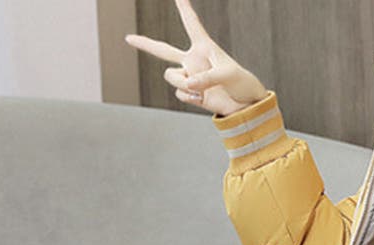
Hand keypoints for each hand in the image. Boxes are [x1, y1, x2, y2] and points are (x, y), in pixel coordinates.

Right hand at [125, 0, 268, 115]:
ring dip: (182, 83)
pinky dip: (190, 97)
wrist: (245, 106)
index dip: (183, 7)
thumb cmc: (242, 83)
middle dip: (145, 44)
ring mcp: (190, 77)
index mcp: (204, 47)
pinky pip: (180, 94)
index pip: (191, 23)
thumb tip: (188, 83)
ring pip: (170, 76)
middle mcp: (193, 60)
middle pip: (163, 50)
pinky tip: (203, 98)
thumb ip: (207, 77)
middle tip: (128, 37)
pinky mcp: (191, 94)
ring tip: (200, 89)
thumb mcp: (228, 75)